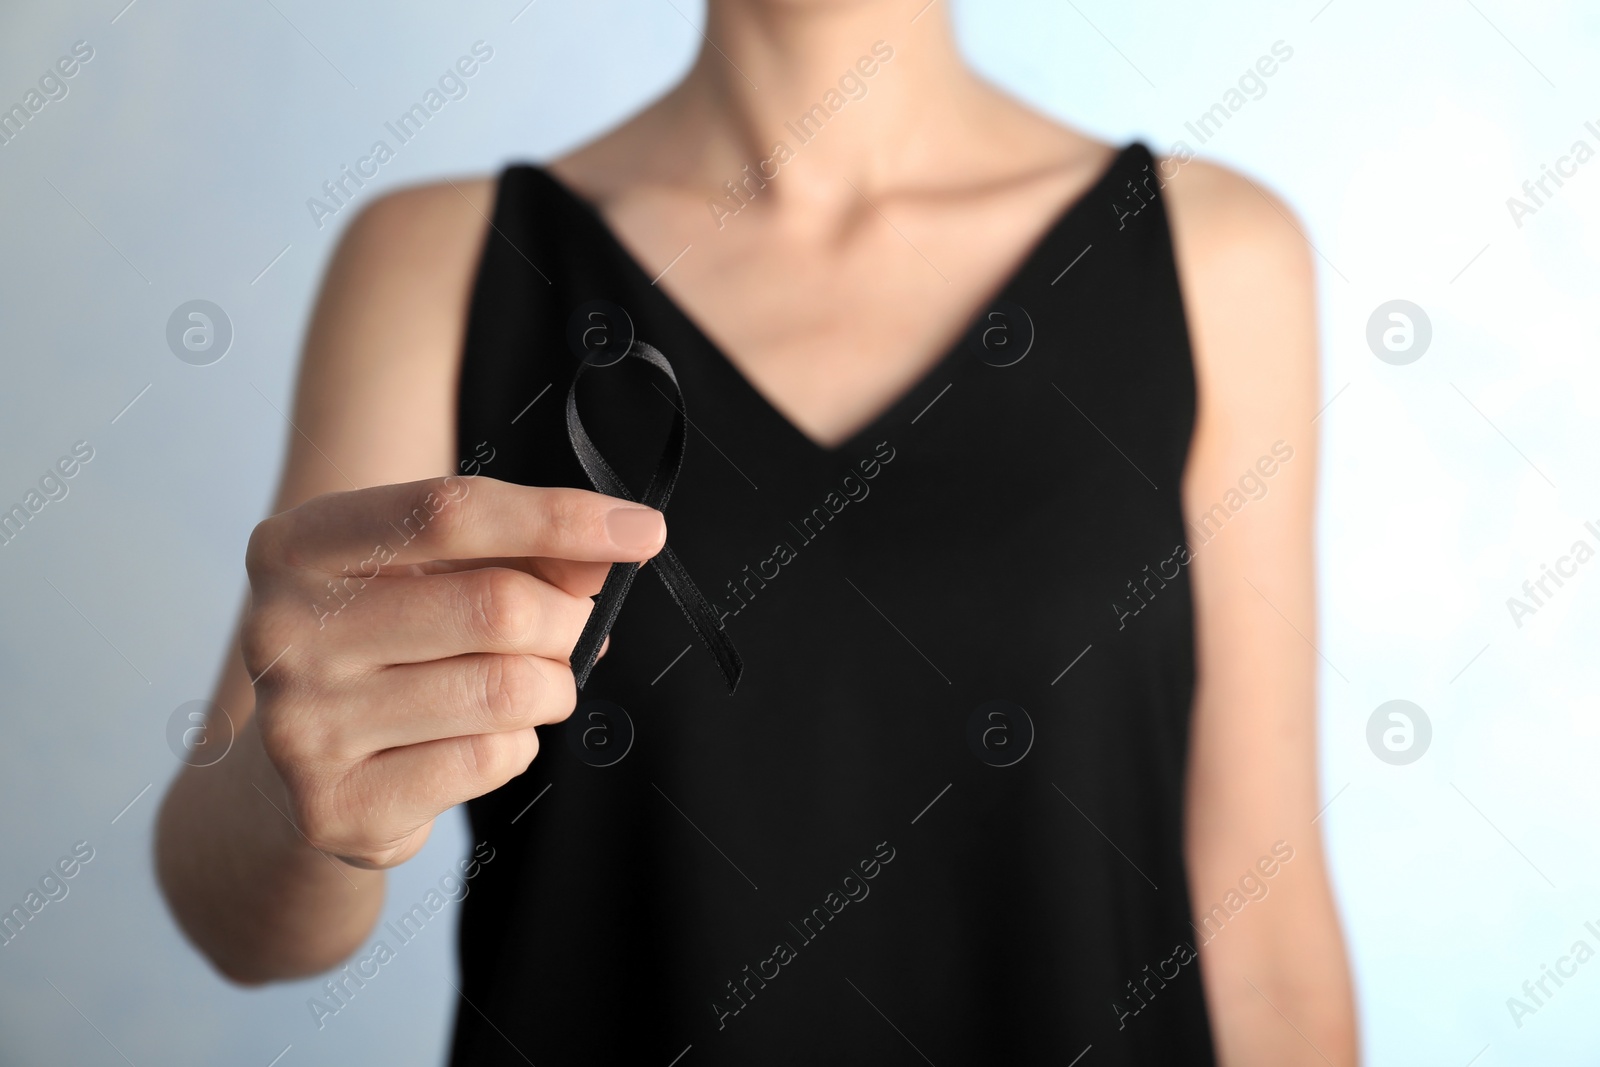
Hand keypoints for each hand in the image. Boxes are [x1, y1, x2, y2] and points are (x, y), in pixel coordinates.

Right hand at [239, 475, 664, 868]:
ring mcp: (301, 725)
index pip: (450, 513)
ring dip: (551, 688)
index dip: (559, 518)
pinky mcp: (336, 806)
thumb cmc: (389, 645)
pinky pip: (488, 761)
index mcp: (299, 545)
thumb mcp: (440, 574)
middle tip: (574, 632)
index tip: (642, 529)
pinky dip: (516, 746)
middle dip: (568, 622)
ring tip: (531, 687)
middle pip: (496, 607)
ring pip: (505, 691)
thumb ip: (527, 551)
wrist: (305, 767)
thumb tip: (613, 546)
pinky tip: (479, 739)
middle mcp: (282, 630)